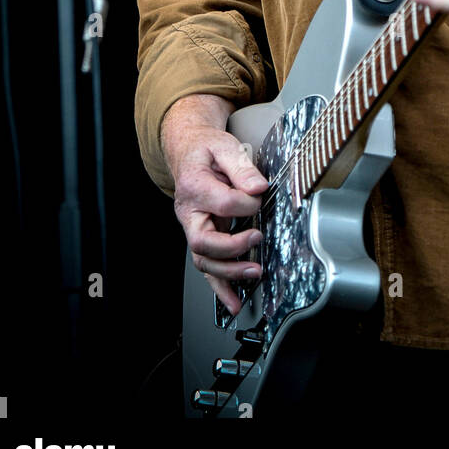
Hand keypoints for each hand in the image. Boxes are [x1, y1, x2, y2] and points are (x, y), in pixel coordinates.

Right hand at [161, 94, 268, 315]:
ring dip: (229, 272)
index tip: (260, 197)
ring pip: (204, 260)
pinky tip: (234, 302)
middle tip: (257, 240)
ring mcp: (193, 227)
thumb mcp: (224, 146)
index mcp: (194, 185)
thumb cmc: (206, 149)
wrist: (188, 151)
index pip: (223, 202)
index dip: (246, 203)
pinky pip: (207, 267)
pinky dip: (220, 288)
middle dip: (232, 248)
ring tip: (255, 273)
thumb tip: (258, 187)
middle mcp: (189, 212)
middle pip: (204, 241)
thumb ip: (242, 166)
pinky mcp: (201, 237)